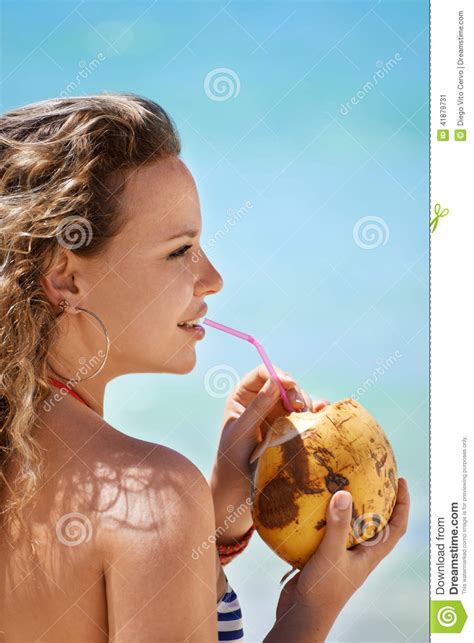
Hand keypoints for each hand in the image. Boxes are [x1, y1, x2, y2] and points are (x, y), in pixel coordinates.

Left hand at [217, 363, 328, 476]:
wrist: (239, 483)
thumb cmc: (232, 455)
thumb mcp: (242, 429)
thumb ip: (258, 406)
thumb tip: (275, 381)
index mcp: (244, 394)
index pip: (262, 373)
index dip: (277, 374)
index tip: (289, 383)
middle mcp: (262, 399)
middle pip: (284, 384)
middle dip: (295, 392)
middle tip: (299, 408)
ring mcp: (278, 412)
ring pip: (297, 398)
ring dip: (305, 405)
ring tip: (305, 419)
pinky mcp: (290, 425)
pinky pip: (306, 413)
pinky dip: (315, 412)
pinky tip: (320, 414)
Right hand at [268, 478, 409, 640]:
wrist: (302, 616)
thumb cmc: (322, 591)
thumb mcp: (330, 555)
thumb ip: (338, 526)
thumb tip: (344, 493)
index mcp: (370, 556)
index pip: (396, 527)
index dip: (403, 504)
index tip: (400, 481)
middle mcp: (359, 555)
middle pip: (377, 524)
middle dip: (377, 500)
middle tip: (371, 475)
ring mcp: (341, 557)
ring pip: (350, 527)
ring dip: (349, 507)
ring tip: (341, 483)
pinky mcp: (323, 557)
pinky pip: (326, 532)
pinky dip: (321, 518)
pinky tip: (308, 505)